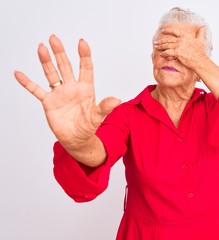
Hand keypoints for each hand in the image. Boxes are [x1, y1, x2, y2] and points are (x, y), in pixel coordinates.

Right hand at [14, 35, 120, 149]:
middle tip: (54, 38)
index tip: (82, 42)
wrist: (76, 139)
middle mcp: (72, 88)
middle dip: (60, 53)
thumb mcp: (98, 117)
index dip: (84, 55)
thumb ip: (105, 107)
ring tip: (41, 47)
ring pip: (51, 74)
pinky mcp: (48, 102)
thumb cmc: (88, 126)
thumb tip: (117, 100)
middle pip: (65, 66)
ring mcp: (59, 94)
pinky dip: (27, 83)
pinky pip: (36, 90)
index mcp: (86, 89)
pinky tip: (19, 74)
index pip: (86, 68)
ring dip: (46, 61)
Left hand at [154, 26, 208, 69]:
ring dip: (160, 46)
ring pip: (166, 45)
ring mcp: (178, 46)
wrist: (200, 60)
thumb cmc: (200, 52)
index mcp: (185, 36)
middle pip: (168, 39)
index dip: (167, 31)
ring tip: (156, 47)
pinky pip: (168, 52)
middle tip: (155, 42)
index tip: (163, 31)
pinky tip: (161, 54)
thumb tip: (203, 27)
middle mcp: (181, 40)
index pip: (174, 31)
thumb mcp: (200, 40)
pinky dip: (163, 53)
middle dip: (161, 40)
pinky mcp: (177, 53)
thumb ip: (200, 33)